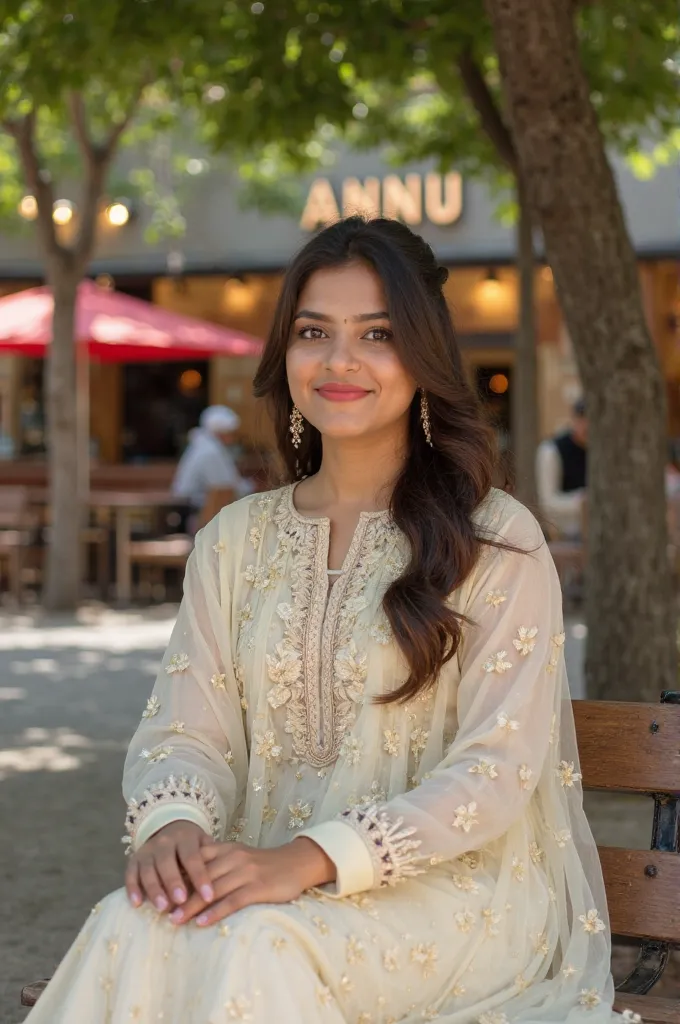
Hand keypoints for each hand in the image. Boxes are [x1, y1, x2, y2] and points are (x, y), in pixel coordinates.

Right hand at [125, 820, 215, 912]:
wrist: (170, 827)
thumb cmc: (192, 845)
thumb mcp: (204, 844)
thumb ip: (211, 860)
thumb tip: (223, 886)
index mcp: (185, 837)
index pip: (192, 857)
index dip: (200, 877)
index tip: (209, 897)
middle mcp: (164, 842)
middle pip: (167, 862)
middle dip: (174, 882)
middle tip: (181, 902)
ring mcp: (147, 851)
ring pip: (148, 869)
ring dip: (154, 889)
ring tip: (162, 907)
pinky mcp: (134, 860)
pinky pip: (130, 874)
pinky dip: (132, 888)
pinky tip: (136, 903)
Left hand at [169, 837, 335, 926]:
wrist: (296, 863)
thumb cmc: (264, 865)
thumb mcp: (238, 858)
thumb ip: (217, 864)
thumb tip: (187, 879)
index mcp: (226, 849)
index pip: (195, 860)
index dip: (175, 875)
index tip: (158, 890)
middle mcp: (233, 858)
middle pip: (199, 877)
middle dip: (178, 894)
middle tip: (159, 910)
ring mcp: (246, 872)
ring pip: (212, 890)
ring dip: (192, 906)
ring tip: (175, 920)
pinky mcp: (257, 887)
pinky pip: (232, 901)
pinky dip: (215, 912)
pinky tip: (202, 923)